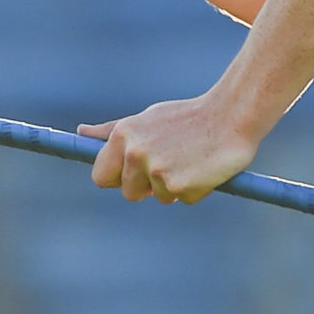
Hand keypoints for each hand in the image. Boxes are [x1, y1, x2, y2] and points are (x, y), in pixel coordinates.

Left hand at [79, 93, 259, 204]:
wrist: (231, 115)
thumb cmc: (187, 117)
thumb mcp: (146, 119)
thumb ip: (112, 131)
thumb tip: (81, 132)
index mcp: (124, 135)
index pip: (100, 176)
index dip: (117, 178)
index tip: (133, 173)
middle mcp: (135, 153)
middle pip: (128, 192)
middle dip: (147, 185)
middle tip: (172, 160)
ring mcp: (157, 171)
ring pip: (158, 197)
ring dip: (173, 186)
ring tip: (190, 159)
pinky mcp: (180, 186)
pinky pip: (183, 199)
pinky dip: (194, 188)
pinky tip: (204, 167)